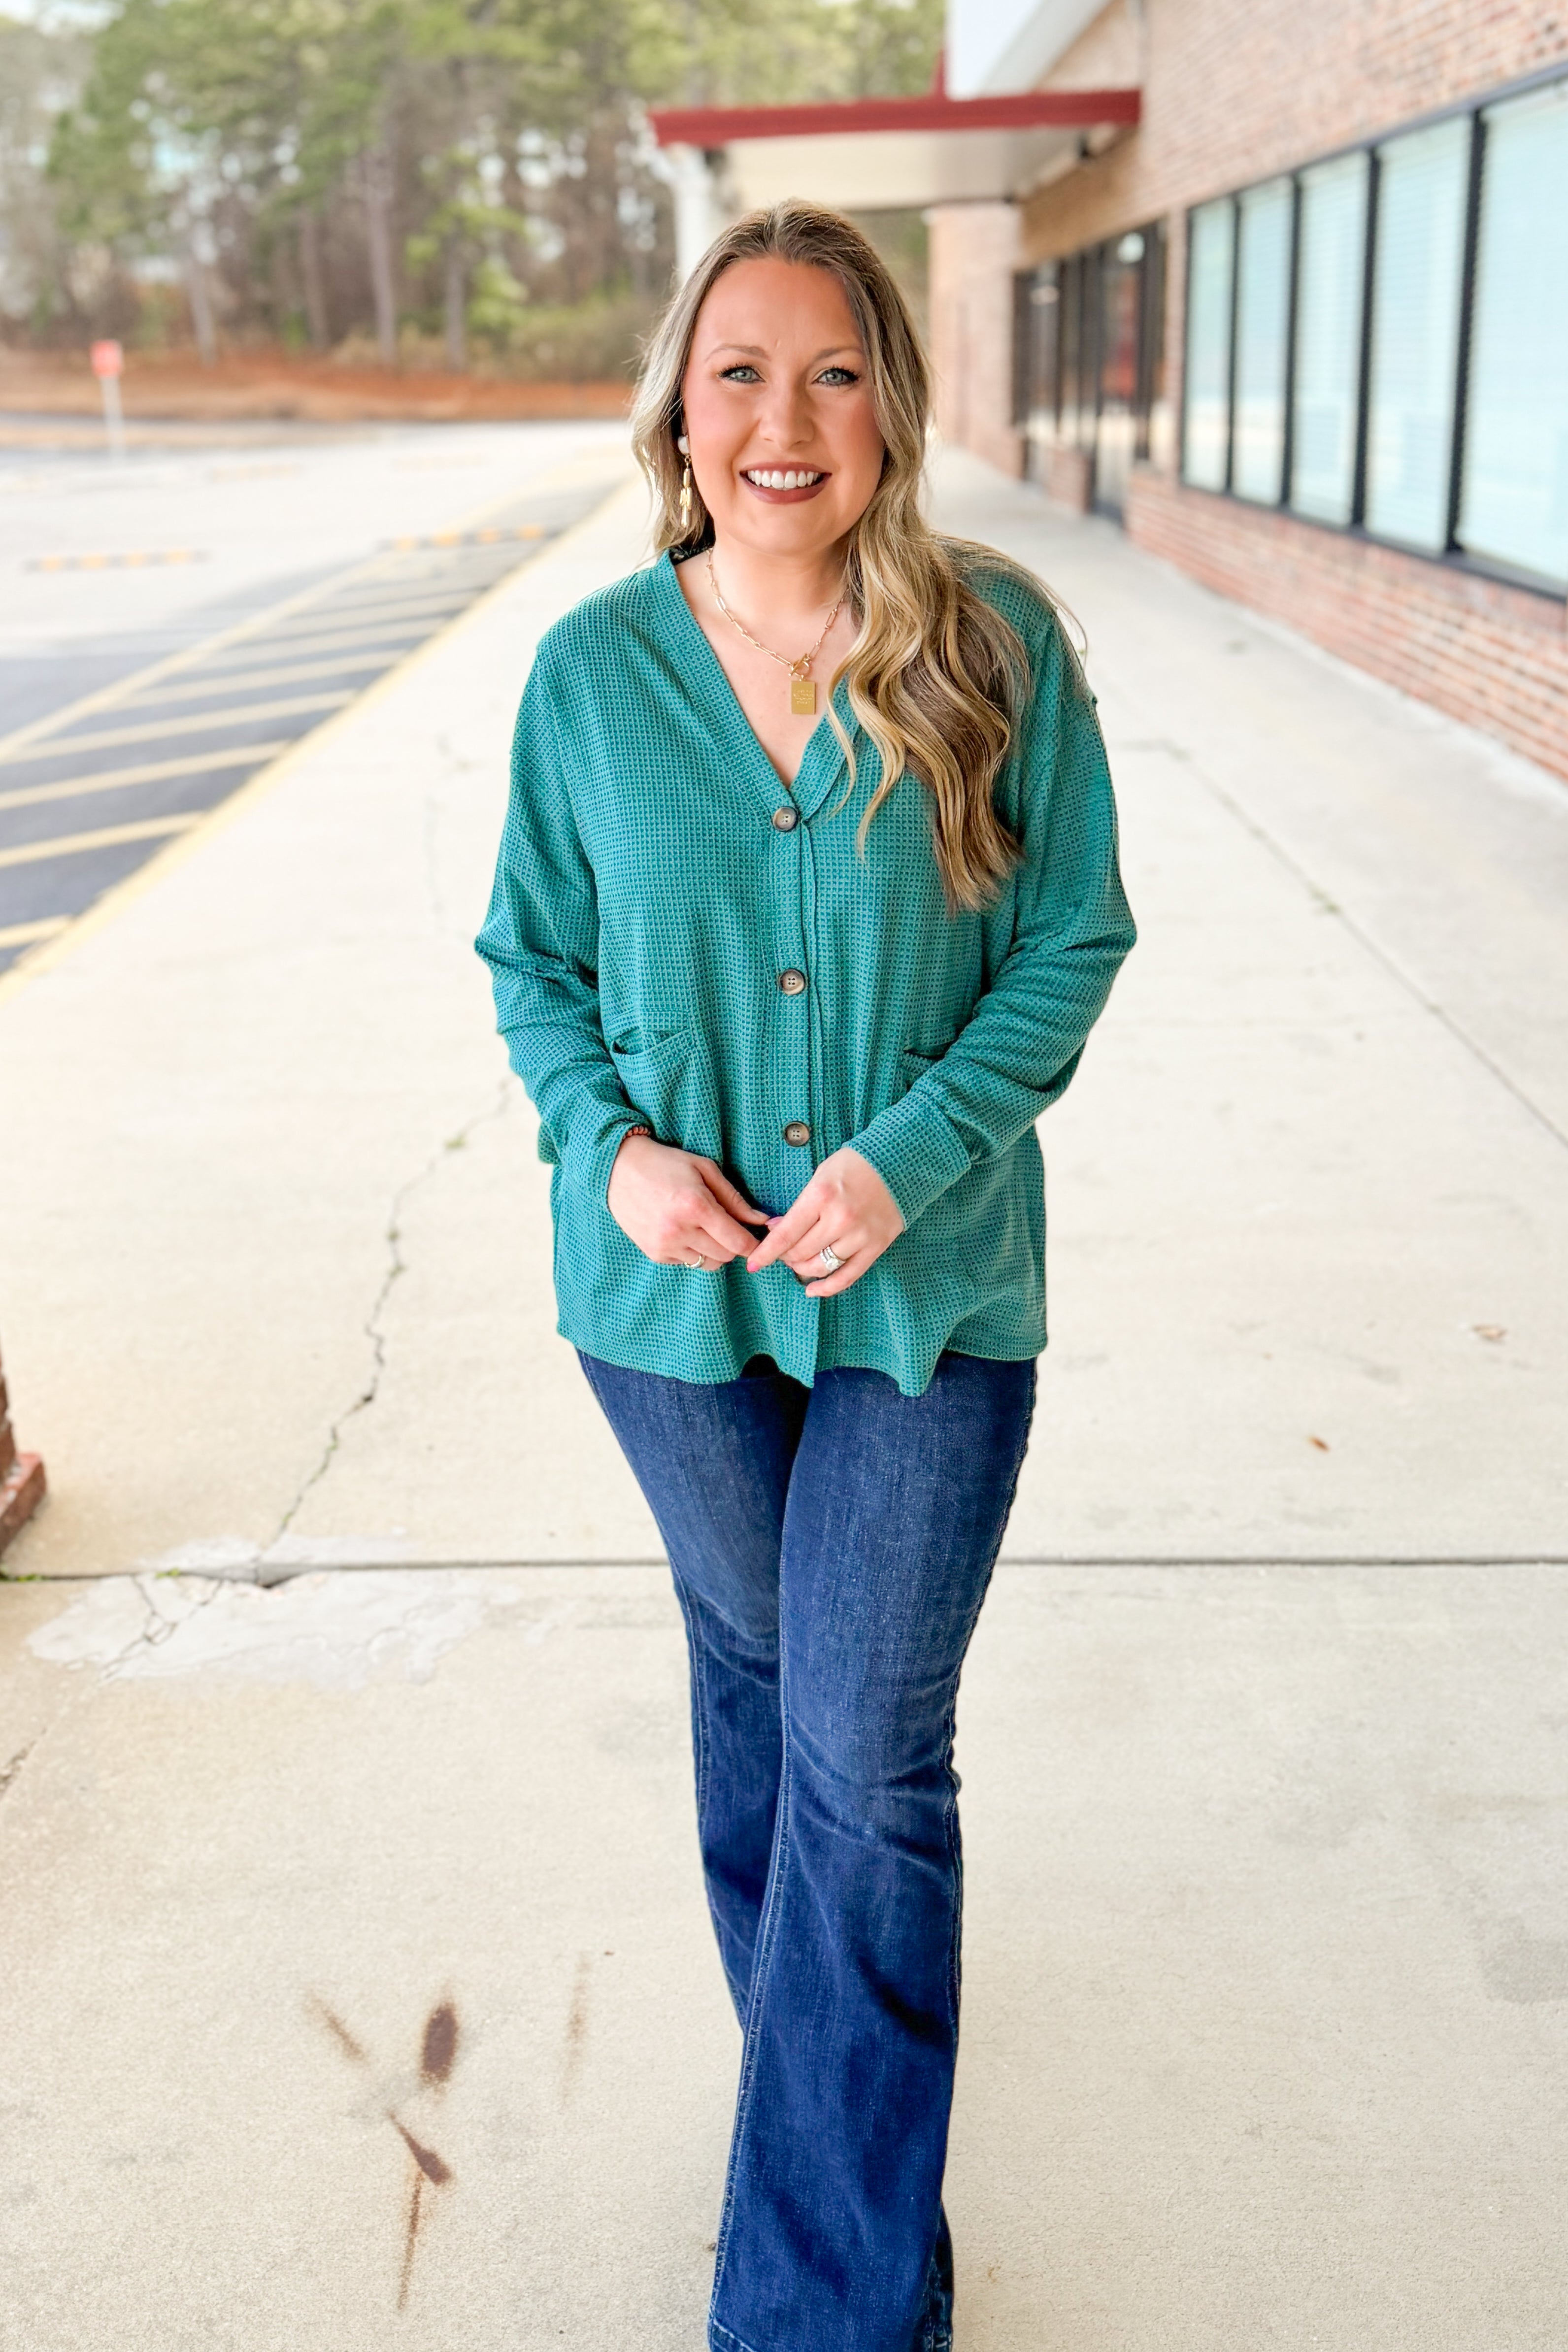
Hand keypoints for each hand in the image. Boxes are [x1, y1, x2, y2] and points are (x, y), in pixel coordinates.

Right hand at [607, 1133, 767, 1267]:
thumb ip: (735, 1199)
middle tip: (728, 1226)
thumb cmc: (666, 1164)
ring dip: (713, 1250)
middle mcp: (679, 1231)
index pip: (738, 1242)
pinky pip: (686, 1262)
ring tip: (704, 1228)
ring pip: (707, 1264)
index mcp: (696, 1207)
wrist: (617, 1169)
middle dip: (733, 1245)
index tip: (756, 1236)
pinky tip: (682, 1229)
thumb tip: (761, 1221)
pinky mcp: (654, 1253)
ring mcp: (664, 1245)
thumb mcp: (705, 1170)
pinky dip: (692, 1250)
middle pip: (725, 1257)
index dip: (752, 1243)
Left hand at [745, 1145, 903, 1296]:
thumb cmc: (855, 1165)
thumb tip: (775, 1229)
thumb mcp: (820, 1175)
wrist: (899, 1163)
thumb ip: (799, 1205)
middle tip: (783, 1251)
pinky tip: (813, 1290)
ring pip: (821, 1267)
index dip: (766, 1252)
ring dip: (803, 1269)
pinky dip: (828, 1288)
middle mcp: (840, 1219)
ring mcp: (860, 1235)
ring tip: (798, 1262)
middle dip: (785, 1256)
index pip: (786, 1234)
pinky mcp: (876, 1247)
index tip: (753, 1264)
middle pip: (801, 1253)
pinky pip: (848, 1276)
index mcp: (821, 1196)